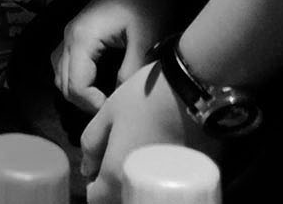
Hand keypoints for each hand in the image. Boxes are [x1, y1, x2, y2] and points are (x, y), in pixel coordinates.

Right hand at [54, 0, 165, 114]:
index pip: (77, 87)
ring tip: (105, 98)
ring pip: (60, 77)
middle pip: (64, 86)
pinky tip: (96, 82)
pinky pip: (64, 65)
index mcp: (82, 40)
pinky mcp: (74, 34)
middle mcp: (69, 38)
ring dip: (79, 93)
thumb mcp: (146, 38)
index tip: (119, 110)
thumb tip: (122, 100)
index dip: (95, 105)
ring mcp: (68, 35)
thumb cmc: (146, 2)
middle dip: (87, 103)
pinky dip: (75, 80)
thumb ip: (131, 71)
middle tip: (114, 109)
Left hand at [78, 61, 217, 201]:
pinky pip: (171, 186)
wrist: (194, 89)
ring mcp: (170, 184)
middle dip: (116, 186)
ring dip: (139, 182)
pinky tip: (162, 157)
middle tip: (120, 159)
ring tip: (141, 157)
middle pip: (123, 198)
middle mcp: (144, 186)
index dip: (94, 187)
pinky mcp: (195, 177)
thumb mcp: (108, 112)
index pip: (98, 200)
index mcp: (117, 173)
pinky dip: (162, 178)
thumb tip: (87, 169)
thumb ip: (92, 142)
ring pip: (147, 194)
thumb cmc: (145, 97)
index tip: (98, 171)